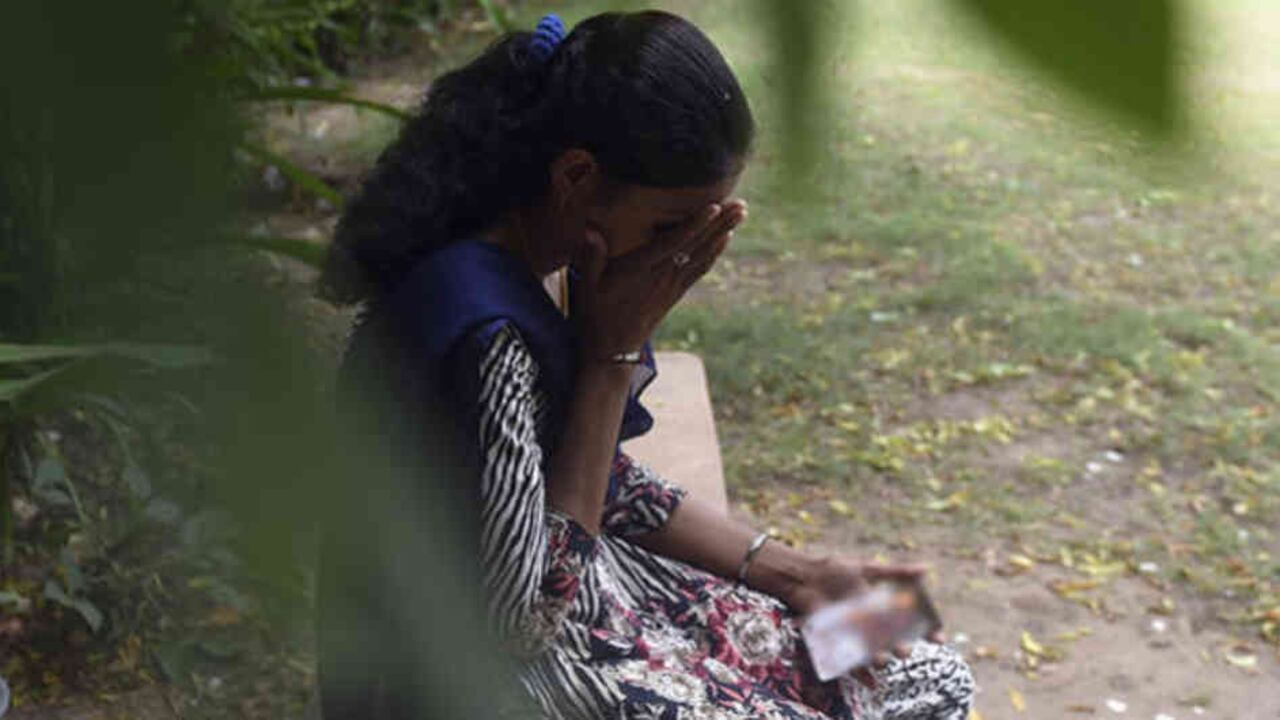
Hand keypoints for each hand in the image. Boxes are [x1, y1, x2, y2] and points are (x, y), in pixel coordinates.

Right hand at [574, 200, 745, 361]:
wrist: (612, 351)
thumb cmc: (596, 314)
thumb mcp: (587, 285)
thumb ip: (591, 256)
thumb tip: (589, 230)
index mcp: (641, 270)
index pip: (673, 243)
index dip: (694, 225)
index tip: (714, 207)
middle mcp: (662, 276)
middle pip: (697, 246)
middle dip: (720, 224)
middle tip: (742, 204)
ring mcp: (671, 285)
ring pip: (703, 255)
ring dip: (723, 233)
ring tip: (741, 214)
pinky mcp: (675, 293)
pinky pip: (699, 269)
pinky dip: (715, 252)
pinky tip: (725, 238)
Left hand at [787, 555, 944, 688]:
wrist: (806, 578)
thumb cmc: (839, 572)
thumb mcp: (869, 570)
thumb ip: (897, 572)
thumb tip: (926, 569)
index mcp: (888, 610)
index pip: (915, 625)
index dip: (929, 633)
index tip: (939, 638)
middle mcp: (877, 627)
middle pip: (896, 643)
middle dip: (902, 648)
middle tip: (904, 649)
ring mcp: (859, 637)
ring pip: (875, 654)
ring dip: (880, 660)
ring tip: (880, 659)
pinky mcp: (840, 643)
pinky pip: (852, 662)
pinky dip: (859, 672)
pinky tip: (865, 678)